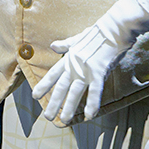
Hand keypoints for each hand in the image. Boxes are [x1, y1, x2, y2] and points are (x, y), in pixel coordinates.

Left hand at [30, 0, 148, 122]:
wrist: (113, 28)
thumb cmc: (98, 33)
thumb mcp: (78, 38)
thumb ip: (66, 45)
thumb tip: (53, 45)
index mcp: (69, 58)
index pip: (53, 74)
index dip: (44, 85)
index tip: (35, 96)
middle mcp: (74, 65)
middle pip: (61, 87)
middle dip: (54, 102)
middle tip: (47, 116)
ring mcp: (86, 69)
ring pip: (75, 91)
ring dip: (69, 107)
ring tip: (63, 120)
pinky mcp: (99, 71)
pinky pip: (95, 91)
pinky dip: (92, 103)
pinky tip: (90, 116)